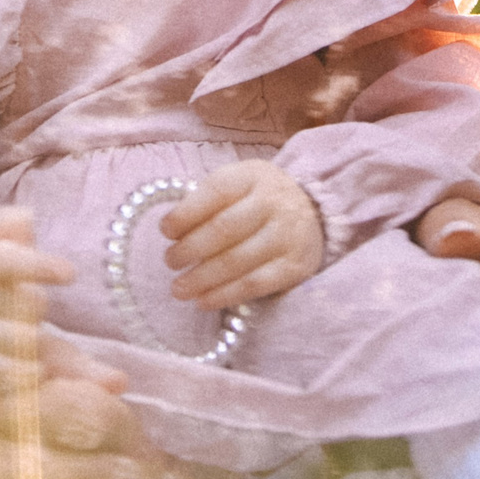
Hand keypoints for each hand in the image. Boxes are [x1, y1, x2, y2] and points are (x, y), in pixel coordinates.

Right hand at [0, 207, 73, 389]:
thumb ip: (6, 223)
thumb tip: (30, 218)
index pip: (6, 262)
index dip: (38, 267)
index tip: (68, 273)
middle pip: (24, 305)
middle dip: (36, 302)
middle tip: (25, 299)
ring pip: (19, 341)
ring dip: (34, 336)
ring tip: (28, 329)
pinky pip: (3, 376)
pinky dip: (26, 374)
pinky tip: (39, 367)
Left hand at [157, 160, 324, 309]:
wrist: (314, 211)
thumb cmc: (259, 198)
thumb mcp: (238, 183)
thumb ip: (208, 201)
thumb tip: (172, 231)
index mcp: (252, 177)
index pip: (215, 192)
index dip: (186, 213)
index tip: (165, 231)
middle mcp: (272, 204)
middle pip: (224, 229)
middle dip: (191, 248)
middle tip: (170, 262)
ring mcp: (285, 236)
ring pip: (237, 261)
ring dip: (202, 278)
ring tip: (179, 289)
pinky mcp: (294, 267)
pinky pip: (255, 285)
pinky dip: (225, 295)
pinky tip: (204, 301)